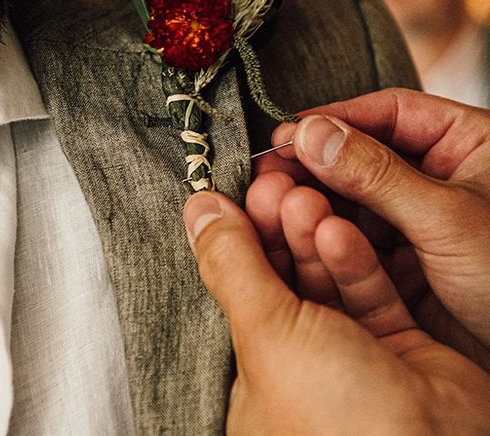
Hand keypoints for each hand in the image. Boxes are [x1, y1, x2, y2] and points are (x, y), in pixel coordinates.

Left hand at [184, 190, 489, 434]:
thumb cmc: (333, 417)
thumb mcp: (266, 331)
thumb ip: (232, 266)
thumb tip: (198, 210)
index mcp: (255, 374)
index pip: (237, 289)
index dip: (239, 241)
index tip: (239, 196)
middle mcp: (300, 365)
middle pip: (282, 279)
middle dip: (278, 230)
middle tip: (275, 185)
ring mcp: (351, 357)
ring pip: (326, 281)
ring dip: (313, 237)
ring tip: (305, 197)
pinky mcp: (400, 348)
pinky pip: (370, 295)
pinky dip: (355, 262)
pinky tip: (339, 231)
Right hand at [252, 88, 489, 368]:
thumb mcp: (449, 218)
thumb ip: (376, 174)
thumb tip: (311, 134)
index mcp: (468, 143)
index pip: (390, 113)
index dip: (336, 120)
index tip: (289, 134)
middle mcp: (440, 175)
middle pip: (363, 154)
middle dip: (318, 163)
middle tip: (271, 170)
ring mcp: (418, 219)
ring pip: (355, 198)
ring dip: (317, 201)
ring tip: (274, 202)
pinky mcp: (403, 261)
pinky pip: (357, 237)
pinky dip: (327, 235)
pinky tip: (298, 232)